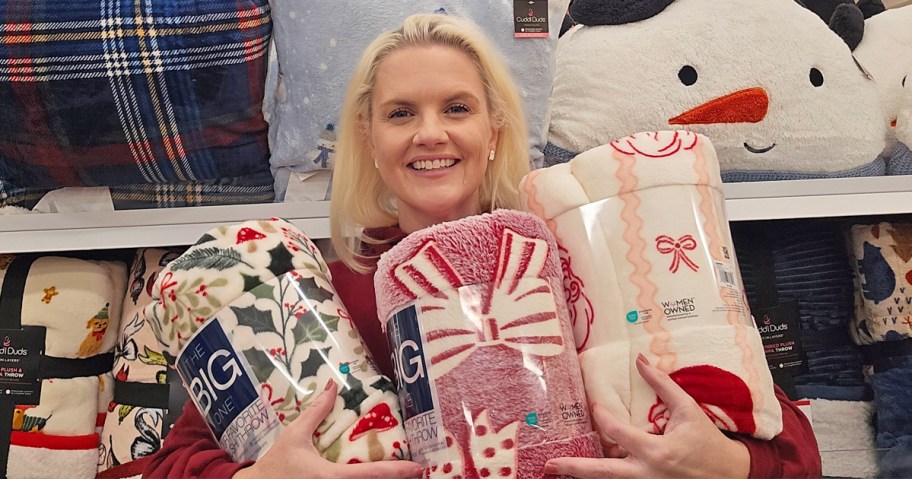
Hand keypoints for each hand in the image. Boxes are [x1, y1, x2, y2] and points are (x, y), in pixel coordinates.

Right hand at [233, 380, 423, 478]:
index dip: (398, 471)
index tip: (419, 467)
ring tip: (403, 475)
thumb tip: (333, 386)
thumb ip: (317, 412)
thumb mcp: (295, 436)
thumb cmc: (275, 465)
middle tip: (417, 470)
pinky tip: (378, 478)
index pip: (372, 474)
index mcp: (330, 477)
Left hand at [544, 354, 750, 478]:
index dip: (602, 417)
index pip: (619, 433)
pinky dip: (603, 476)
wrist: (729, 474)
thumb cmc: (707, 441)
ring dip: (583, 475)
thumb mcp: (688, 410)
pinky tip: (584, 470)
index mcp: (657, 452)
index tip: (593, 406)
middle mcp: (647, 474)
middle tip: (549, 465)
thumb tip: (640, 360)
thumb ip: (663, 385)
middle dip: (575, 468)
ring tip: (556, 468)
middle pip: (603, 473)